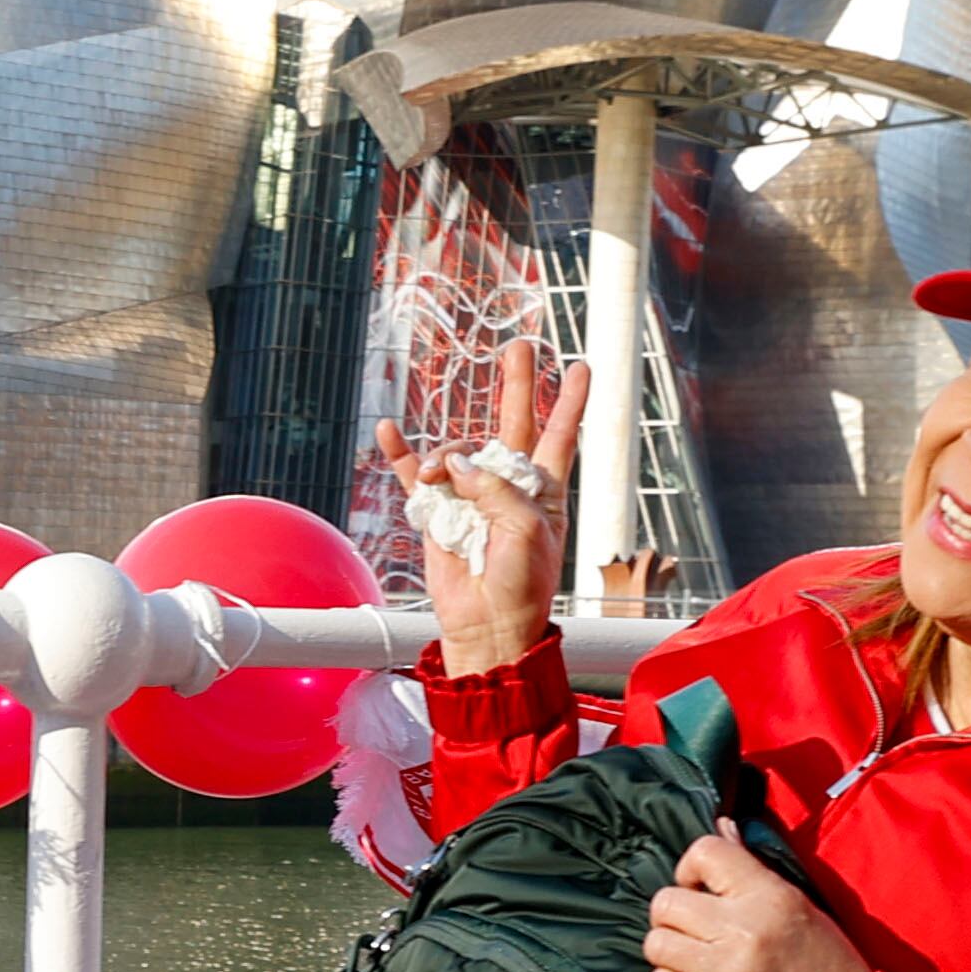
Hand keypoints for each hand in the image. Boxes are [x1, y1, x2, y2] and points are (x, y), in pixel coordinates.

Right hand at [380, 337, 590, 675]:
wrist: (487, 625)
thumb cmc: (520, 583)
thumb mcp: (526, 528)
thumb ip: (496, 488)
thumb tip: (455, 464)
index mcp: (543, 489)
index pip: (560, 435)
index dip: (570, 401)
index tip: (582, 367)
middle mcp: (508, 485)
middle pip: (514, 422)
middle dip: (519, 383)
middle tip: (519, 347)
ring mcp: (470, 495)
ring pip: (457, 452)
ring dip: (445, 455)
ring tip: (436, 475)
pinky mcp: (435, 511)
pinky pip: (413, 474)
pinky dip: (400, 453)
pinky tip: (388, 430)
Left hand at [646, 823, 871, 971]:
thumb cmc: (828, 966)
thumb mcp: (801, 906)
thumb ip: (754, 870)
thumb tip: (722, 827)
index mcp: (770, 896)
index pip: (705, 852)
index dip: (690, 867)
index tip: (699, 885)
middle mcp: (743, 928)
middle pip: (666, 902)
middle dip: (675, 914)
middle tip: (695, 928)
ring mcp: (726, 971)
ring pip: (657, 944)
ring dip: (670, 950)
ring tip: (695, 958)